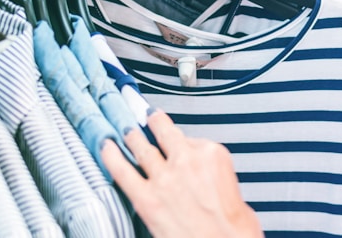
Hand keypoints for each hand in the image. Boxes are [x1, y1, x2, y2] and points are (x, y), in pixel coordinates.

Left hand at [101, 109, 262, 237]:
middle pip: (165, 134)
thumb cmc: (235, 230)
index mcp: (212, 155)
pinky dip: (111, 157)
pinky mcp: (147, 199)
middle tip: (148, 116)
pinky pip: (122, 171)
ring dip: (132, 136)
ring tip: (126, 129)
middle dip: (154, 122)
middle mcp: (186, 161)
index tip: (180, 143)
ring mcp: (164, 178)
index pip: (193, 140)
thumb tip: (204, 182)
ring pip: (142, 148)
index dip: (184, 143)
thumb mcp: (235, 191)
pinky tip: (106, 147)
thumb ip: (214, 178)